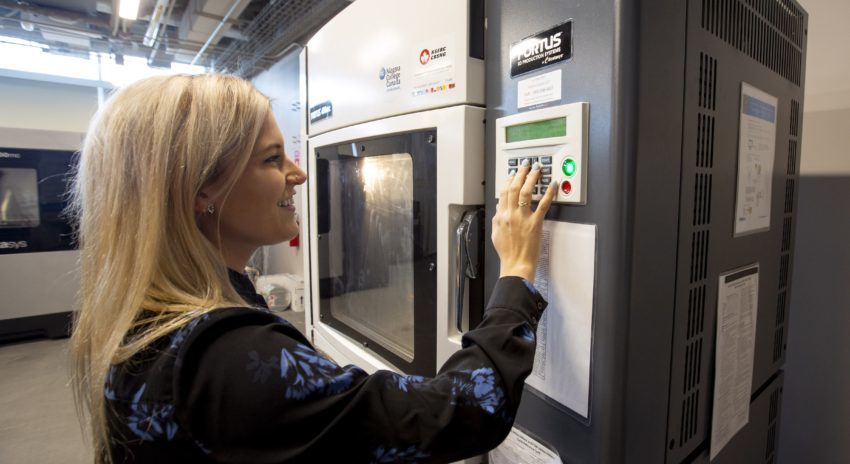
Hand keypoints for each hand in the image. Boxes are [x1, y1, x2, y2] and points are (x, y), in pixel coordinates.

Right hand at [492, 160, 556, 281]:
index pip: (503, 192)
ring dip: (532, 178)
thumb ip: (497, 219)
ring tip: (537, 170)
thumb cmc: (507, 253)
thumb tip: (499, 209)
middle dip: (520, 173)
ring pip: (526, 192)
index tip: (513, 174)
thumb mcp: (496, 234)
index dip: (509, 180)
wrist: (516, 265)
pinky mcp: (535, 223)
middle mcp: (510, 214)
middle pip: (514, 188)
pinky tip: (553, 185)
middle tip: (526, 165)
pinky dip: (549, 193)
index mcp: (500, 216)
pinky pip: (543, 205)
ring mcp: (523, 218)